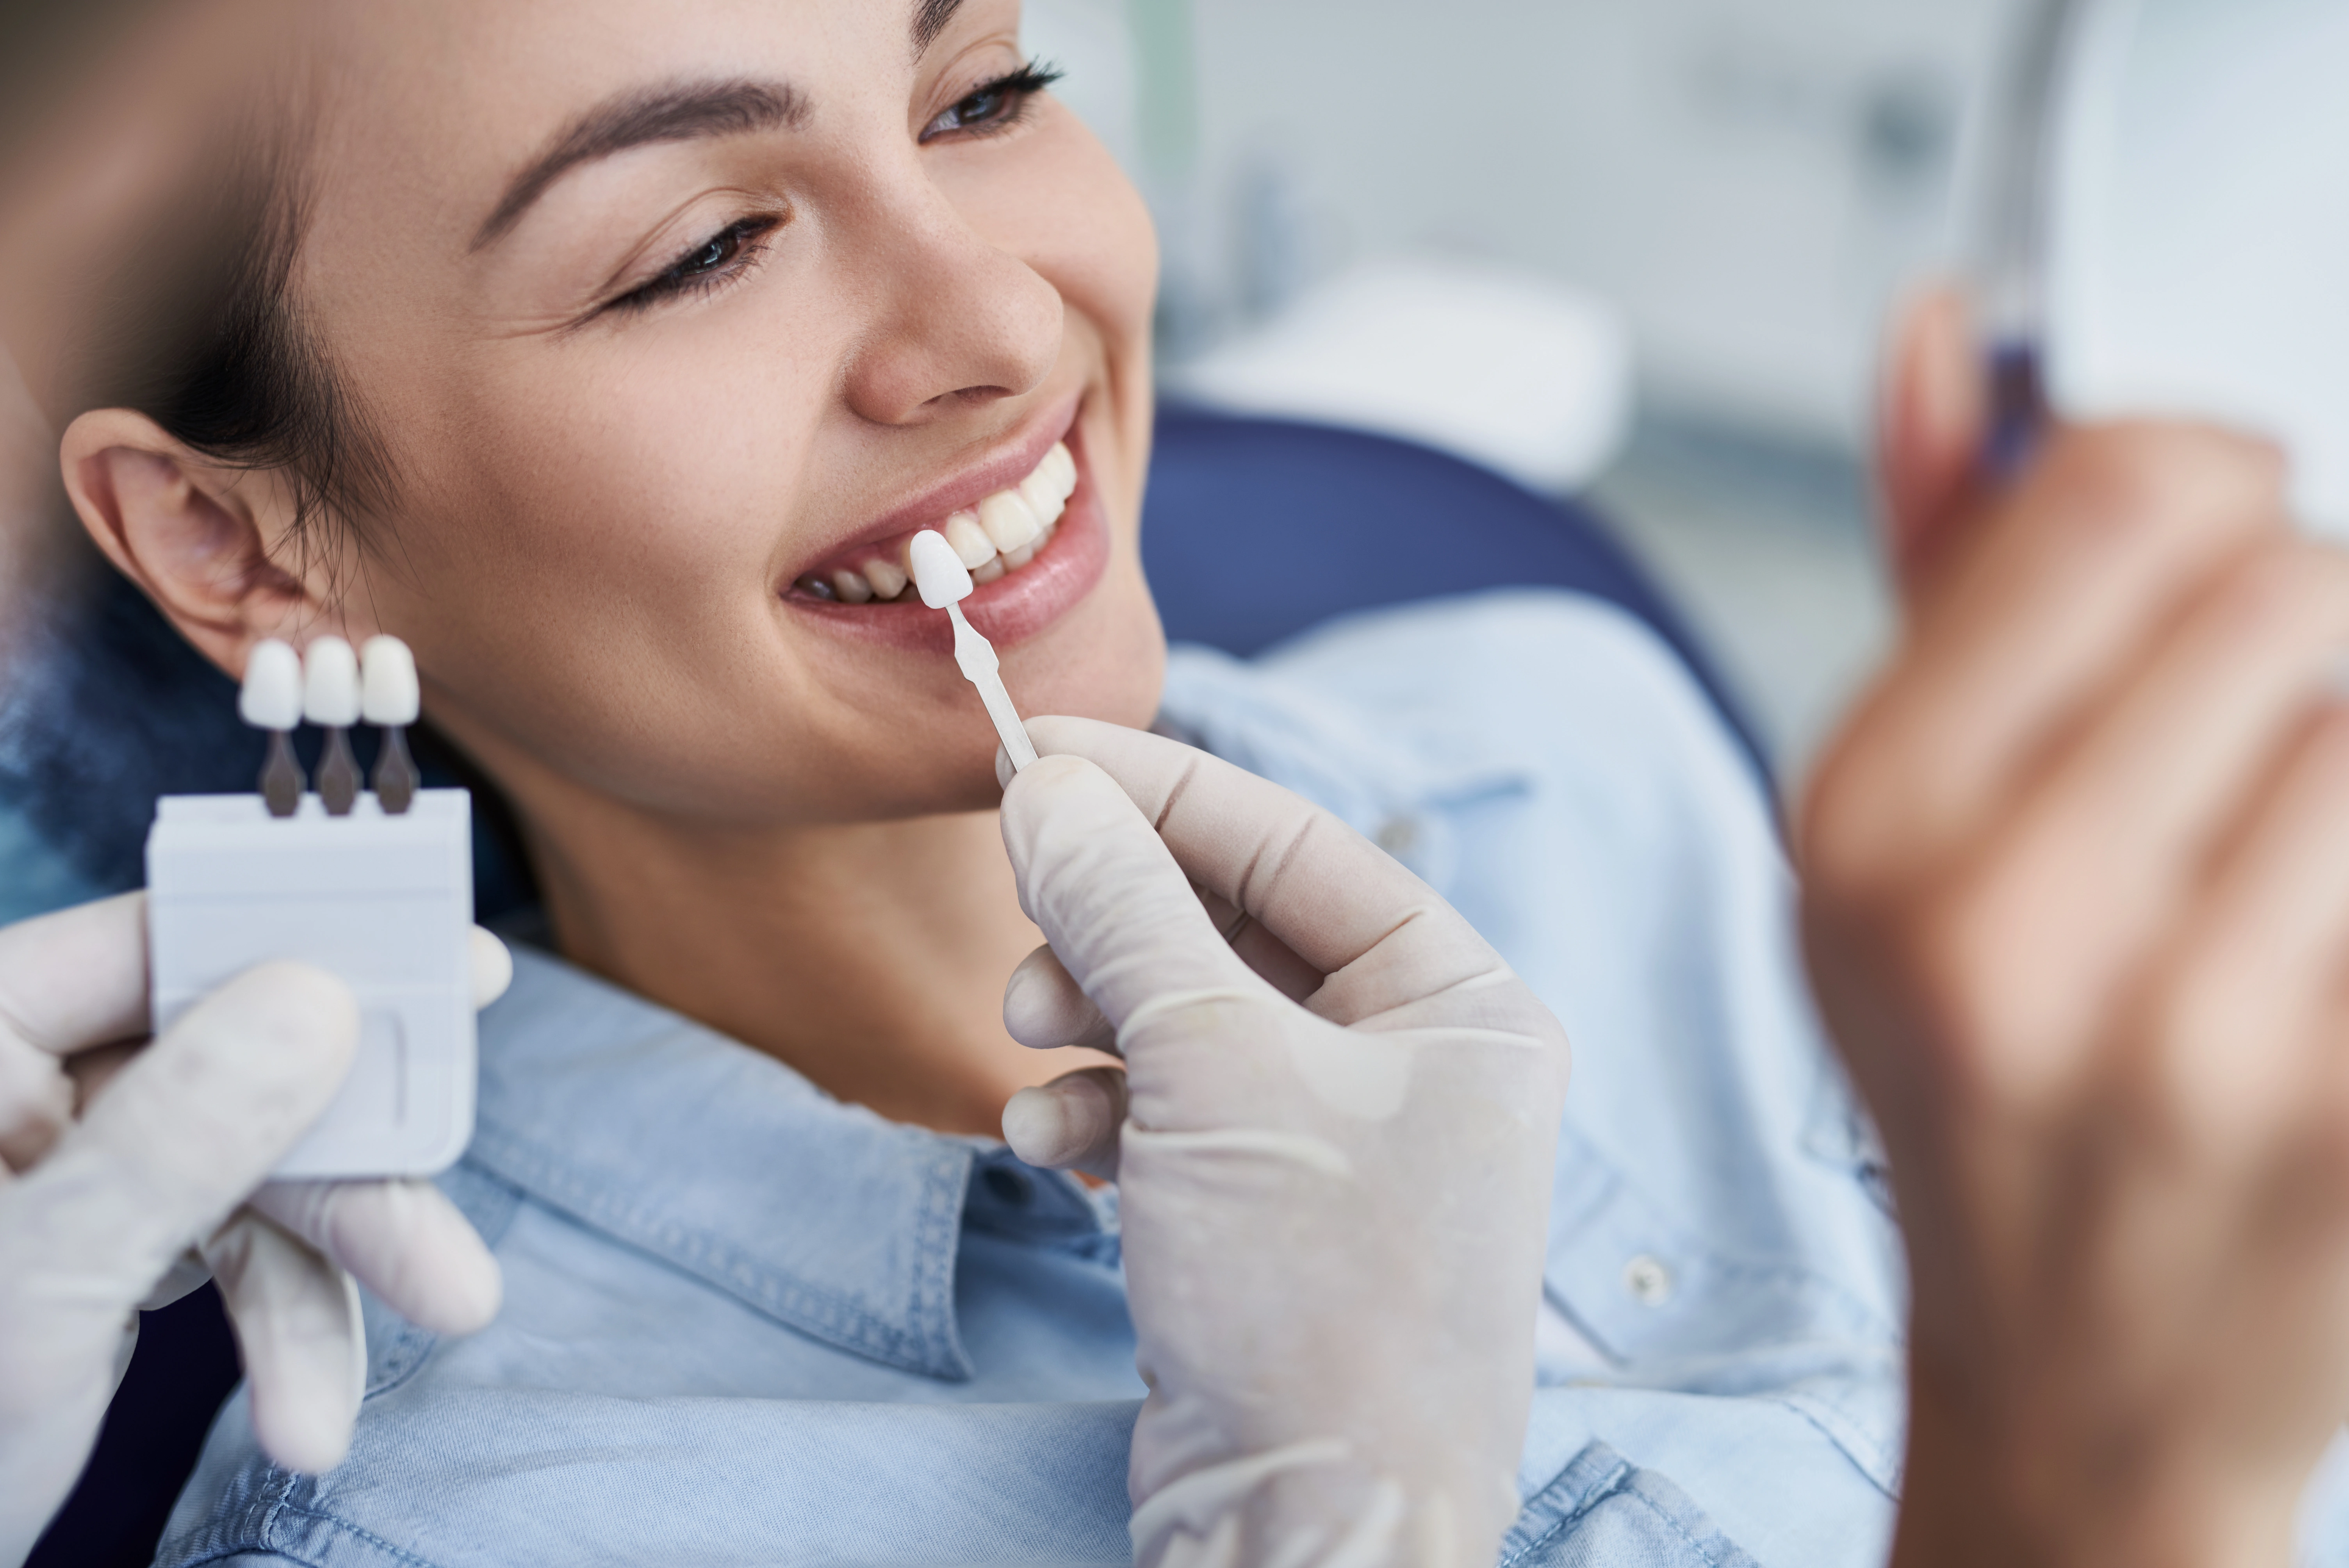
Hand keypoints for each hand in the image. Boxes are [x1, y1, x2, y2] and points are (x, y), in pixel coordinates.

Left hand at [0, 893, 511, 1565]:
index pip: (155, 948)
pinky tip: (310, 1417)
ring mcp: (71, 1170)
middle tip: (452, 1232)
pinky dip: (289, 1334)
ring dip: (338, 1275)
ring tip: (394, 1362)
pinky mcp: (107, 1247)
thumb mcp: (37, 1286)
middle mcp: (20, 1087)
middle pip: (239, 1069)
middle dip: (353, 1175)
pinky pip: (235, 1251)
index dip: (311, 945)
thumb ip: (171, 1137)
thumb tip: (313, 999)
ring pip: (258, 1170)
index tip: (449, 964)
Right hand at [994, 716, 1570, 1567]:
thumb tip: (1046, 787)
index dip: (1161, 789)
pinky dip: (1098, 1111)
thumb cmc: (1314, 1296)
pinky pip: (1166, 1114)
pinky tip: (1048, 1140)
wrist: (1311, 1530)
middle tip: (1022, 917)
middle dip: (1114, 921)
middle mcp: (1414, 1066)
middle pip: (1231, 929)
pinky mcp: (1263, 1219)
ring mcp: (1336, 1147)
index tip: (1038, 751)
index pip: (1295, 847)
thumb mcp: (1210, 1070)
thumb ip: (1125, 914)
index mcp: (1463, 1005)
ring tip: (1030, 1045)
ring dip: (1091, 1018)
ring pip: (1183, 1021)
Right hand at [1801, 292, 2348, 1566]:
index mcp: (1870, 830)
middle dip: (2301, 627)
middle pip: (2297, 579)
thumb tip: (1949, 332)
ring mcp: (2204, 1038)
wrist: (2086, 1379)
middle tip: (2249, 749)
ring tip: (2290, 867)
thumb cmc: (1985, 1079)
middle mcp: (2010, 929)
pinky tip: (2320, 935)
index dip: (2209, 480)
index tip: (2215, 540)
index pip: (2120, 489)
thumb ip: (1941, 561)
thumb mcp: (1901, 825)